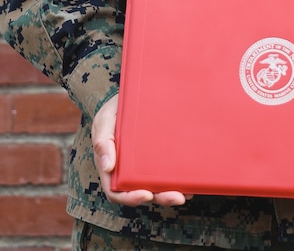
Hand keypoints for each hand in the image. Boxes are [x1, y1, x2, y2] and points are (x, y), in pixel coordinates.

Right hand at [92, 93, 192, 207]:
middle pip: (142, 192)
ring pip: (157, 186)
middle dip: (160, 197)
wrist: (132, 95)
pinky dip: (178, 179)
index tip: (146, 195)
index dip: (130, 197)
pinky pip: (167, 171)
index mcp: (112, 167)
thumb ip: (103, 141)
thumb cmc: (113, 111)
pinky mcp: (159, 156)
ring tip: (187, 193)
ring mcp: (145, 165)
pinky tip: (191, 180)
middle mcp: (129, 170)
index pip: (117, 191)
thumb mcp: (104, 121)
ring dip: (172, 192)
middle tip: (177, 197)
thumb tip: (108, 166)